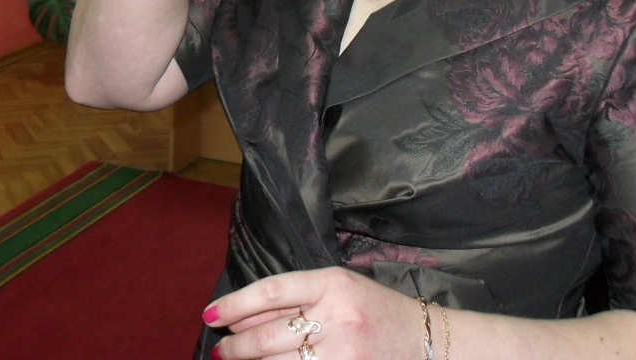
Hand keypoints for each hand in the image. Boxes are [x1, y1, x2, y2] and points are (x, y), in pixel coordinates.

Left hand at [204, 266, 425, 359]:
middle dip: (236, 346)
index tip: (210, 314)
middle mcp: (338, 317)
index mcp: (333, 283)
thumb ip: (296, 297)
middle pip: (269, 335)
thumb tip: (240, 316)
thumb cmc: (375, 310)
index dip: (235, 304)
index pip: (271, 291)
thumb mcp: (340, 288)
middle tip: (220, 350)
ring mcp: (344, 353)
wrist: (425, 342)